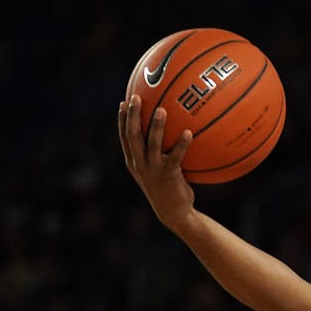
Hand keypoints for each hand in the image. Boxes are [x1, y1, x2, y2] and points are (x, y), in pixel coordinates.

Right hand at [118, 95, 195, 231]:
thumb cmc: (168, 188)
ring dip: (156, 126)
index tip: (123, 101)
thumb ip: (158, 153)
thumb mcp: (158, 170)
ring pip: (151, 144)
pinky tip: (189, 132)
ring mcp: (153, 170)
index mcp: (134, 162)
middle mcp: (139, 164)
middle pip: (132, 136)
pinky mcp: (168, 175)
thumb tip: (170, 130)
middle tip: (136, 97)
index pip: (124, 137)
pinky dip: (182, 144)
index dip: (122, 119)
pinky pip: (175, 156)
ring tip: (162, 110)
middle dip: (132, 115)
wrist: (173, 213)